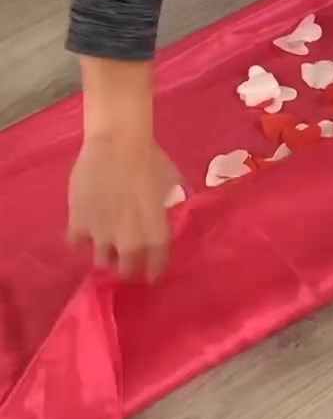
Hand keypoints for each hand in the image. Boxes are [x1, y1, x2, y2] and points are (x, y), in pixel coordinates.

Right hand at [68, 134, 180, 281]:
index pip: (156, 265)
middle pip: (125, 271)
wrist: (117, 144)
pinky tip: (83, 231)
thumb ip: (168, 202)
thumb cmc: (150, 158)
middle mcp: (129, 241)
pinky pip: (76, 243)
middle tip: (124, 261)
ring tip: (104, 245)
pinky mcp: (77, 225)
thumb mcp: (170, 183)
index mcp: (155, 233)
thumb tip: (168, 206)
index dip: (153, 271)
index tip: (151, 274)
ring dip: (104, 255)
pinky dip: (80, 240)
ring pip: (100, 262)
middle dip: (126, 269)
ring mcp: (101, 235)